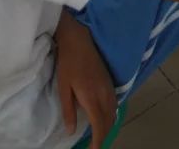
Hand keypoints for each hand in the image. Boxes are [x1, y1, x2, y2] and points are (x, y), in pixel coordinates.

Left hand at [55, 13, 116, 148]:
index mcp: (92, 98)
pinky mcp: (110, 82)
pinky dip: (111, 116)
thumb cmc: (69, 63)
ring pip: (114, 113)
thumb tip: (72, 130)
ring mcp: (109, 88)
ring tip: (99, 136)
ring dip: (108, 126)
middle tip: (94, 146)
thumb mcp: (63, 87)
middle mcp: (104, 95)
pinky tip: (105, 117)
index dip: (97, 141)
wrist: (80, 40)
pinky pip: (115, 105)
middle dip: (103, 137)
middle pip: (109, 122)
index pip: (99, 125)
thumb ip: (68, 110)